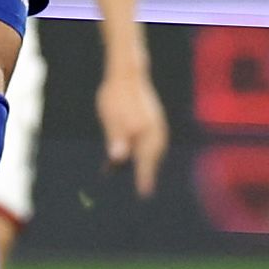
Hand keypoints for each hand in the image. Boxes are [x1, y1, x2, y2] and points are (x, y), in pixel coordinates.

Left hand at [100, 67, 169, 196]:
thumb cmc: (114, 96)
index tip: (144, 195)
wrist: (127, 73)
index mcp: (145, 132)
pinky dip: (148, 152)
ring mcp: (159, 125)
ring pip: (154, 150)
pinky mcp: (156, 121)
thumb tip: (118, 158)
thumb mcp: (110, 118)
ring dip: (148, 162)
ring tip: (140, 175)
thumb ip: (115, 138)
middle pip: (152, 158)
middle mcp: (156, 131)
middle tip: (143, 189)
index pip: (145, 162)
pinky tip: (139, 154)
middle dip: (147, 172)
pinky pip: (154, 142)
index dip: (144, 179)